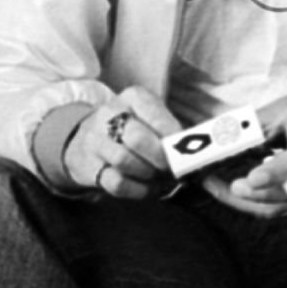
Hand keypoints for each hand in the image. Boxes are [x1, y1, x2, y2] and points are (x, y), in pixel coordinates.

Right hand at [63, 85, 179, 198]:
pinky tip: (147, 187)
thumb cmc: (133, 126)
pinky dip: (137, 190)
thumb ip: (172, 130)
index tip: (185, 150)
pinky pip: (116, 183)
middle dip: (160, 157)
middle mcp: (109, 114)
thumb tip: (199, 150)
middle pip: (137, 139)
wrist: (88, 137)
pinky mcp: (89, 167)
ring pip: (124, 161)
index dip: (172, 136)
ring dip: (148, 174)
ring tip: (160, 177)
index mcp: (132, 97)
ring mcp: (96, 141)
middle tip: (173, 168)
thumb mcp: (151, 116)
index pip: (154, 114)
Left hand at [203, 88, 286, 217]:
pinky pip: (276, 208)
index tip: (253, 178)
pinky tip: (232, 193)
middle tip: (227, 186)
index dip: (274, 173)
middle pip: (285, 192)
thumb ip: (254, 127)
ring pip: (277, 206)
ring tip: (218, 189)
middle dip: (253, 194)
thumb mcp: (281, 110)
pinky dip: (252, 204)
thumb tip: (221, 140)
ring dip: (245, 202)